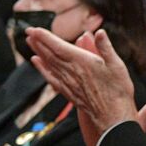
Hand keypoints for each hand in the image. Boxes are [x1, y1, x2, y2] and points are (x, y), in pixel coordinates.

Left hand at [26, 28, 145, 133]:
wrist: (113, 116)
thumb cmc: (117, 91)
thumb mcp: (117, 66)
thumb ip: (106, 48)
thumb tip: (100, 33)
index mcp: (82, 62)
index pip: (58, 46)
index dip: (45, 37)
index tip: (35, 29)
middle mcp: (71, 71)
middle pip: (50, 54)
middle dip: (38, 42)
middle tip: (28, 32)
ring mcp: (68, 82)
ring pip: (48, 64)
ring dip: (38, 52)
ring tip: (30, 42)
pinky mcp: (68, 91)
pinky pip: (50, 77)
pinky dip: (42, 68)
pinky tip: (37, 63)